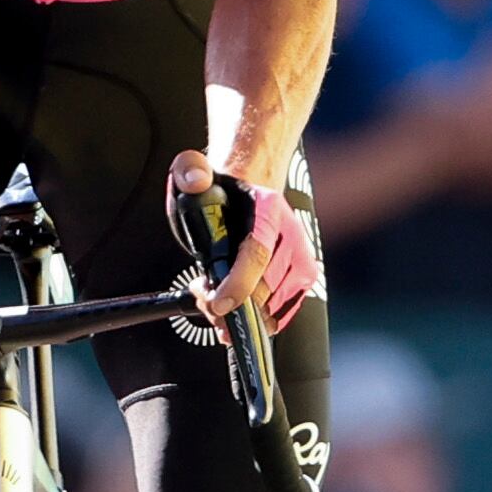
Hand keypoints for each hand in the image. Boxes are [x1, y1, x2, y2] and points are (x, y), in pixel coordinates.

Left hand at [175, 154, 321, 328]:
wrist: (247, 197)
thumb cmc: (220, 193)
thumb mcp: (193, 174)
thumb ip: (189, 171)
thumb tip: (195, 179)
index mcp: (269, 208)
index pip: (257, 253)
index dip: (238, 284)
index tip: (217, 303)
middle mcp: (291, 235)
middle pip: (264, 288)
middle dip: (227, 304)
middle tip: (201, 293)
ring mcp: (300, 259)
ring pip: (272, 306)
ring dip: (238, 314)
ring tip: (214, 295)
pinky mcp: (303, 279)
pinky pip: (282, 313)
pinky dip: (256, 321)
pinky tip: (234, 306)